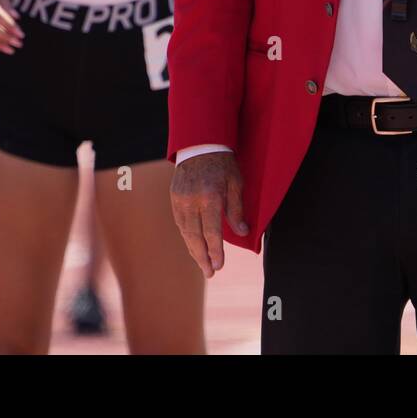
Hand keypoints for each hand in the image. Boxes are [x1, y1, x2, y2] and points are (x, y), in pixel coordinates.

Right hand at [170, 151, 248, 278]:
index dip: (216, 251)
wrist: (200, 144)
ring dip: (194, 249)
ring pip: (185, 231)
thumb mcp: (236, 183)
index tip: (219, 265)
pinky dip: (187, 236)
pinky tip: (193, 245)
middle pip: (195, 236)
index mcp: (210, 197)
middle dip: (202, 257)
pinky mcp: (174, 197)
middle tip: (210, 273)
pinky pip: (180, 222)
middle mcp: (192, 201)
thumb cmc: (223, 164)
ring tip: (203, 264)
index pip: (212, 232)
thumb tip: (242, 232)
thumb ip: (237, 210)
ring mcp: (180, 200)